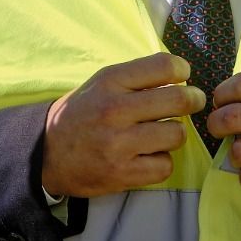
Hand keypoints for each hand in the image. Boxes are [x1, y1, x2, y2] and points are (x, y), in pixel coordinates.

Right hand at [41, 52, 206, 197]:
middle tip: (193, 101)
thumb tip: (179, 73)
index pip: (164, 66)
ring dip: (175, 134)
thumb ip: (136, 77)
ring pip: (176, 134)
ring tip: (163, 132)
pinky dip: (162, 161)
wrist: (47, 153)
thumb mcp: (101, 83)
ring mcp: (119, 144)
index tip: (182, 76)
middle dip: (193, 100)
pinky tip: (149, 155)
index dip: (182, 70)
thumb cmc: (82, 113)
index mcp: (110, 81)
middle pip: (178, 100)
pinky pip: (165, 165)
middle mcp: (115, 110)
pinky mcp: (122, 173)